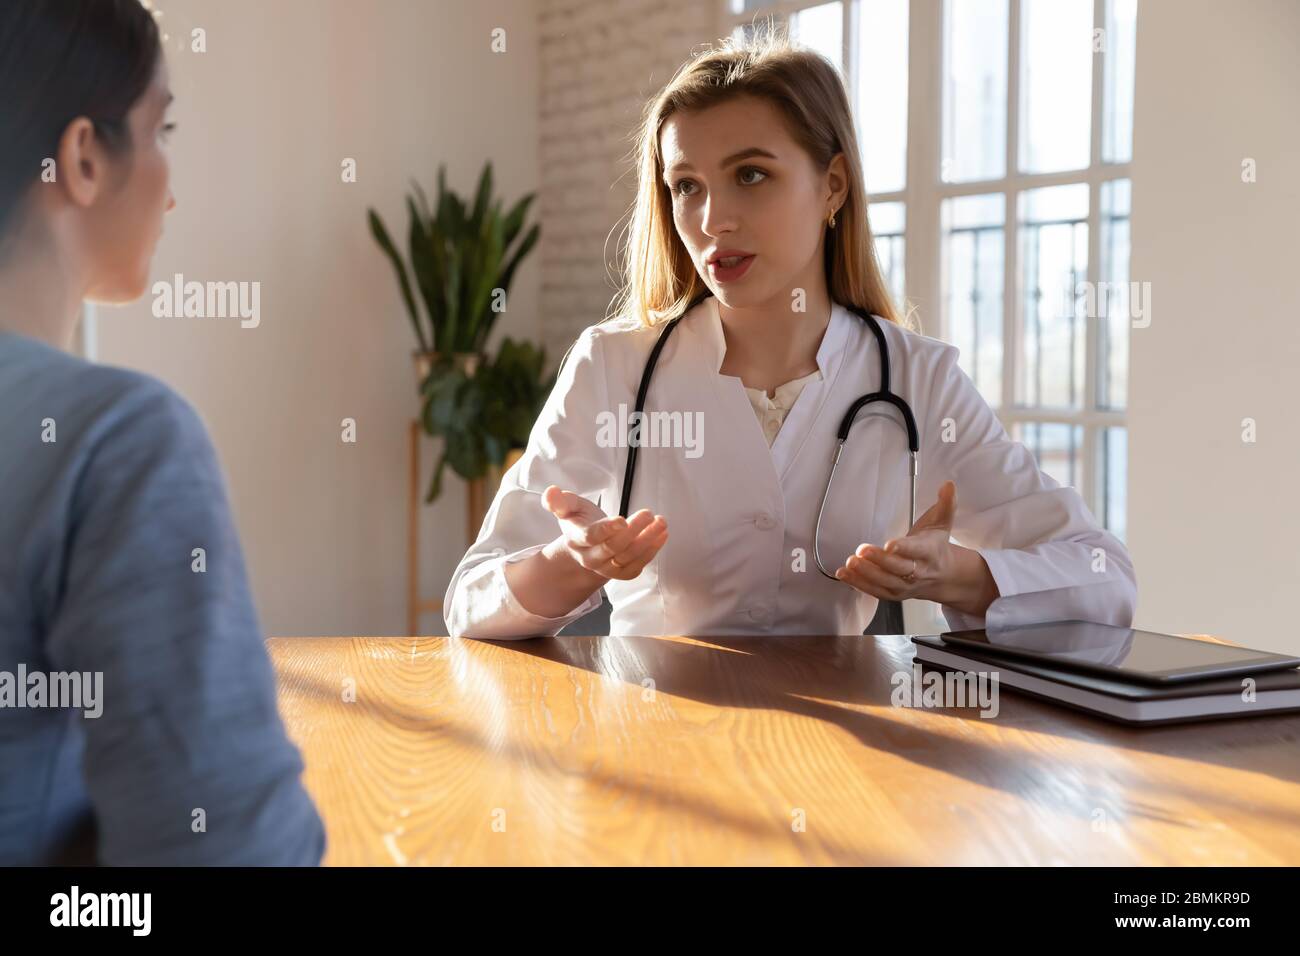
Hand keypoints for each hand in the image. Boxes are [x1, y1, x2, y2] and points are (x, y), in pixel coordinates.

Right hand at [541, 485, 667, 580]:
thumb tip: (551, 492)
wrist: (586, 546)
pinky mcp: (621, 572)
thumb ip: (559, 501)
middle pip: (613, 548)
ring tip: (661, 522)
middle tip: (648, 513)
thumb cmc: (580, 521)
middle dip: (633, 531)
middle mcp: (591, 558)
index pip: (591, 537)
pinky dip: (652, 551)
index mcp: (577, 540)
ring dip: (648, 540)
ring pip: (628, 558)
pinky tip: (661, 535)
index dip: (607, 530)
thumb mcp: (568, 507)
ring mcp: (606, 568)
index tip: (622, 520)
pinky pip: (637, 565)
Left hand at [834, 480, 995, 613]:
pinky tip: (844, 574)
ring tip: (851, 562)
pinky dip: (859, 584)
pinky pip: (876, 592)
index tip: (889, 544)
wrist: (943, 575)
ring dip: (866, 574)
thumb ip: (945, 503)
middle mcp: (919, 571)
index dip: (904, 548)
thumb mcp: (942, 522)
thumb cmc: (936, 545)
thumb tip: (948, 485)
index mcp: (930, 552)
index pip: (917, 550)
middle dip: (880, 560)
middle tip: (862, 550)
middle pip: (899, 568)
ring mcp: (906, 585)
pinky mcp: (894, 593)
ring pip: (886, 582)